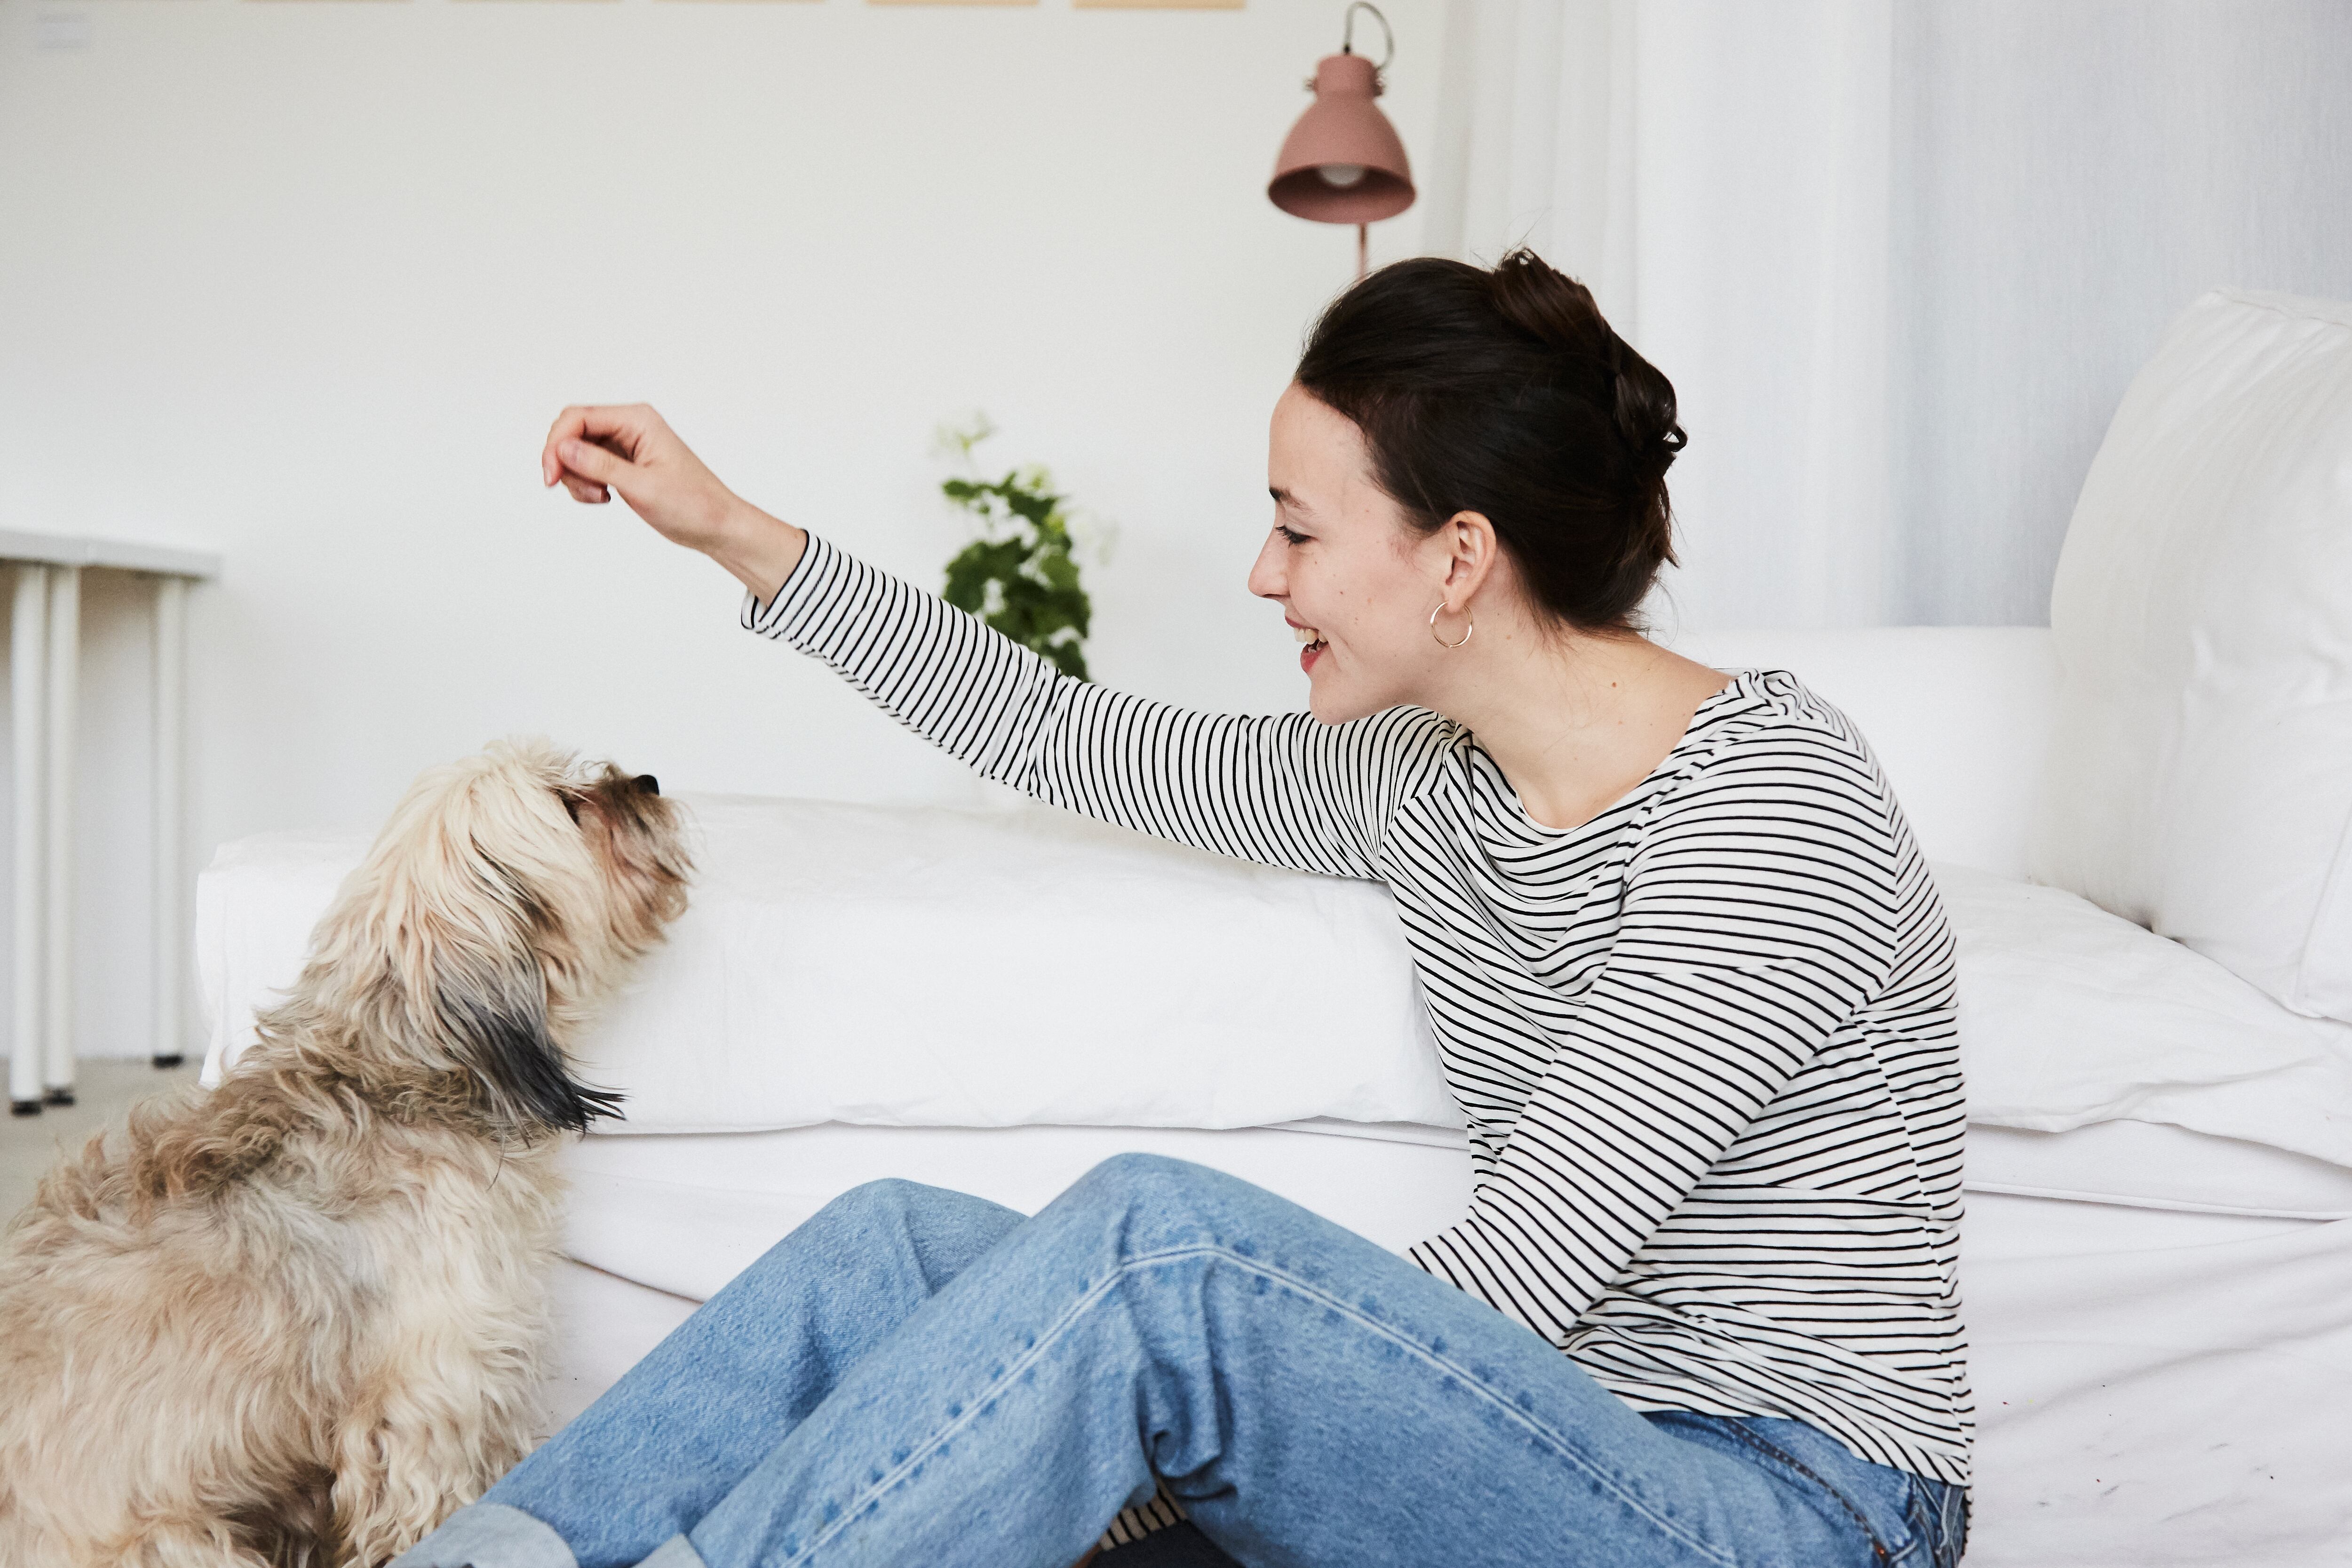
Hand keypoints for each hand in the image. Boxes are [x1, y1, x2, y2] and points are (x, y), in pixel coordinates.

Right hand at [542, 404, 805, 598]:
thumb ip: (600, 465)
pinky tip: (605, 499)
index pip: (578, 417)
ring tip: (601, 499)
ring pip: (576, 451)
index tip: (551, 477)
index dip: (557, 444)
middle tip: (580, 492)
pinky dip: (586, 484)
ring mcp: (625, 444)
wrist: (716, 526)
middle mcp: (630, 426)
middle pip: (572, 431)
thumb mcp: (642, 487)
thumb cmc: (693, 505)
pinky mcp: (623, 463)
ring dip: (577, 477)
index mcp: (638, 420)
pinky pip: (588, 466)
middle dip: (564, 462)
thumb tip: (562, 448)